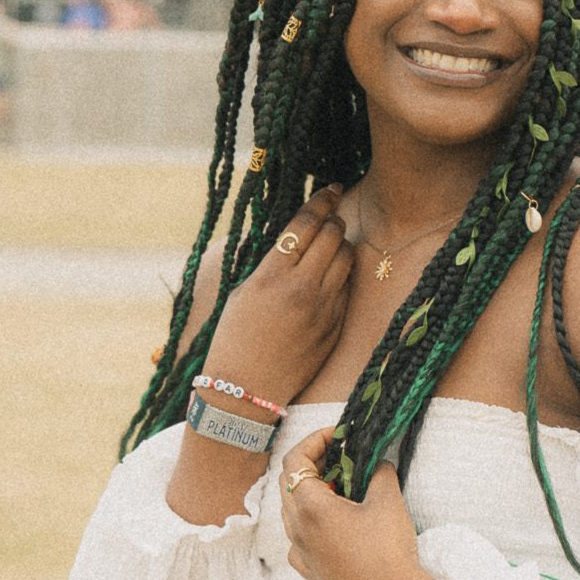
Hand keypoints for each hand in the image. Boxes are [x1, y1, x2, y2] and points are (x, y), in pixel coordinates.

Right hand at [204, 185, 352, 409]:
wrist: (245, 391)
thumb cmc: (233, 339)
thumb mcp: (243, 291)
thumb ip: (271, 262)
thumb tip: (295, 235)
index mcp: (271, 275)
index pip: (305, 224)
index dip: (321, 201)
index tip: (331, 189)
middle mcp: (300, 288)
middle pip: (332, 236)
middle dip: (333, 220)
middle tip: (330, 215)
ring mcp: (322, 308)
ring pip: (346, 258)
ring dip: (341, 245)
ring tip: (332, 244)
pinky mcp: (334, 326)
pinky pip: (346, 288)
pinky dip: (341, 276)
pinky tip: (330, 276)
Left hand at [279, 428, 458, 579]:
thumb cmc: (388, 551)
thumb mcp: (388, 501)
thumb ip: (379, 472)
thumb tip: (377, 464)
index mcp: (309, 507)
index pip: (294, 460)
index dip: (314, 440)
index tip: (338, 436)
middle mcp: (296, 529)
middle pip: (289, 484)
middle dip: (313, 465)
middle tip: (342, 458)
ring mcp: (300, 553)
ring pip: (292, 512)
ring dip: (312, 494)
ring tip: (342, 490)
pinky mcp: (310, 572)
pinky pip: (299, 540)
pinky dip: (312, 524)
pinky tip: (335, 526)